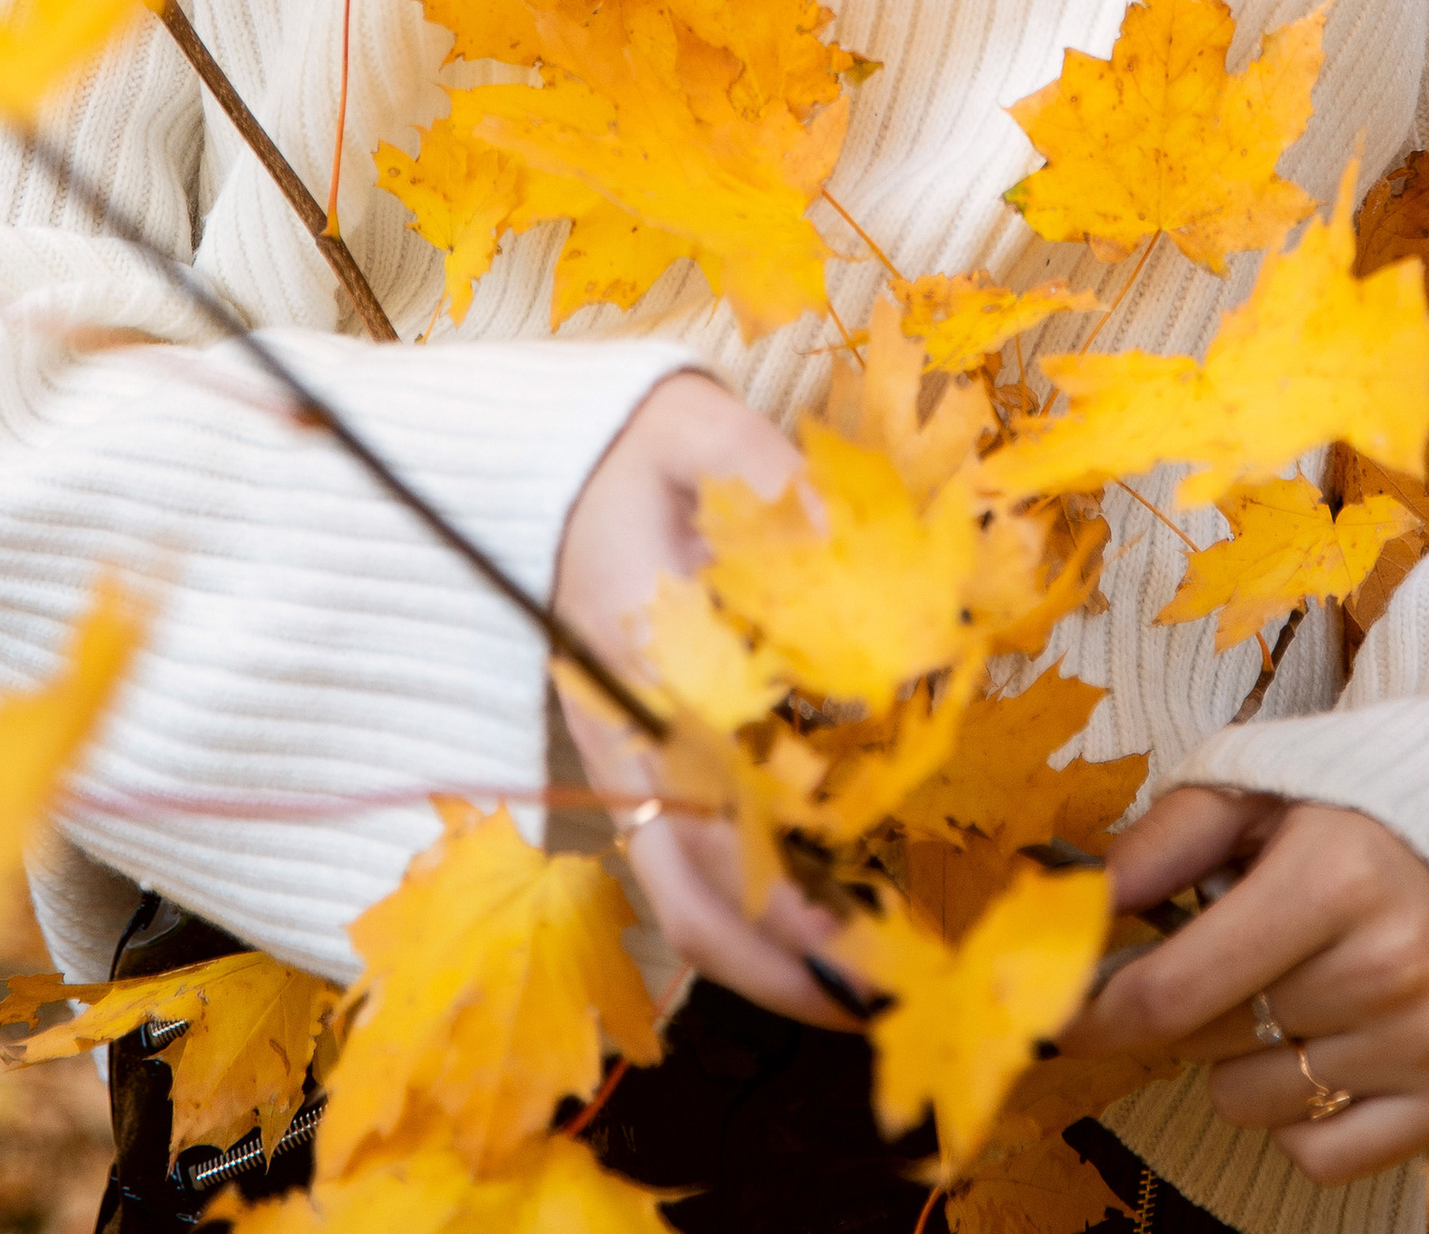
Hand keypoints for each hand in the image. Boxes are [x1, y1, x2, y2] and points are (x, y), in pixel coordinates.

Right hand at [553, 371, 853, 1029]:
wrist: (548, 464)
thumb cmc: (633, 446)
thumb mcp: (697, 429)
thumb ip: (769, 473)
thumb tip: (847, 541)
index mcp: (637, 654)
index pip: (706, 795)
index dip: (777, 875)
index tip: (853, 927)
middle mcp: (620, 732)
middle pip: (684, 885)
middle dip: (778, 960)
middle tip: (879, 998)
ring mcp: (619, 761)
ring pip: (675, 896)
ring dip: (764, 959)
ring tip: (864, 995)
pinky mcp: (632, 767)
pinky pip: (679, 866)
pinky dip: (747, 916)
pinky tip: (824, 932)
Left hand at [1054, 784, 1428, 1178]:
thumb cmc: (1353, 803)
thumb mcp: (1253, 790)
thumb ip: (1159, 844)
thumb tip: (1075, 908)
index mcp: (1333, 878)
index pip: (1175, 991)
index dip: (1094, 1012)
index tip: (1054, 1015)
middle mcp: (1386, 971)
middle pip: (1209, 1042)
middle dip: (1188, 999)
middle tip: (1227, 947)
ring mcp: (1426, 1046)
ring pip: (1251, 1101)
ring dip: (1245, 1054)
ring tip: (1297, 979)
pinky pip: (1319, 1154)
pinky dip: (1300, 1111)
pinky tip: (1327, 1039)